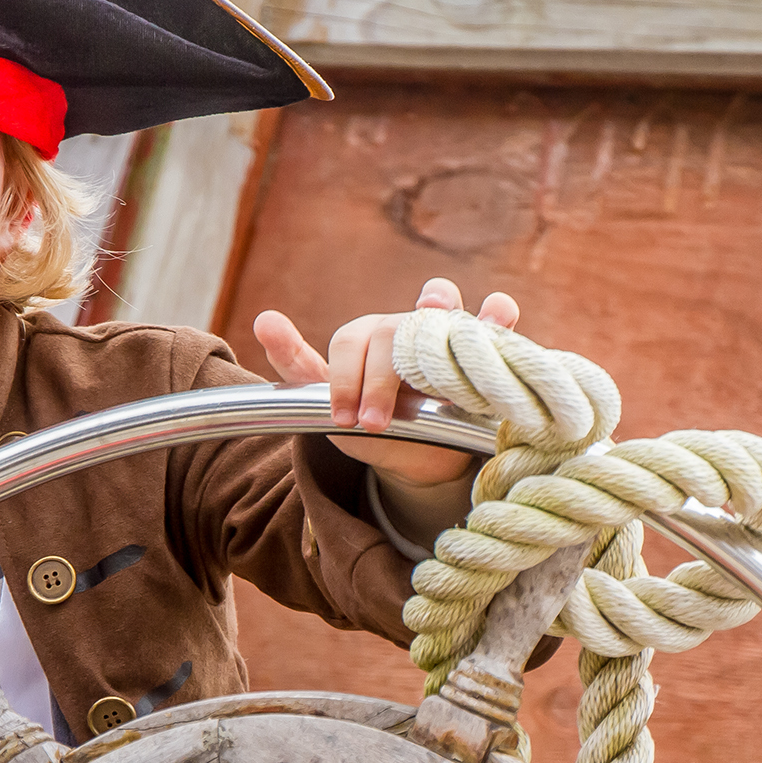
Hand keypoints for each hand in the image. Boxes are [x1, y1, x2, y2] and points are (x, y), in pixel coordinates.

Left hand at [254, 278, 519, 488]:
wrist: (419, 457)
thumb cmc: (372, 421)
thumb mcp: (327, 402)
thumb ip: (297, 364)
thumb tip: (263, 317)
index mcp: (371, 334)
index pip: (354, 340)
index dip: (346, 378)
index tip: (344, 418)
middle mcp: (408, 325)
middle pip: (396, 327)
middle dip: (382, 375)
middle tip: (375, 421)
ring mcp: (448, 334)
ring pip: (445, 304)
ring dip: (441, 306)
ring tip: (435, 312)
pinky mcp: (486, 351)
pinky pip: (496, 320)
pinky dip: (498, 314)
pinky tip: (497, 316)